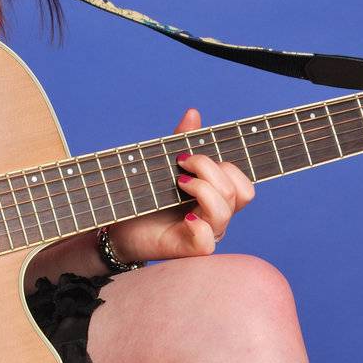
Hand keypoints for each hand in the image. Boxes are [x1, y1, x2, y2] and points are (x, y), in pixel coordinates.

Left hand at [103, 106, 254, 263]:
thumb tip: (193, 112)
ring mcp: (206, 234)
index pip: (243, 186)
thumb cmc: (146, 195)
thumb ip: (182, 140)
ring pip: (224, 212)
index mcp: (217, 199)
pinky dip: (198, 225)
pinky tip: (185, 216)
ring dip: (201, 189)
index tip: (187, 156)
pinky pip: (207, 240)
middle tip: (180, 165)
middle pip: (237, 193)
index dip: (222, 166)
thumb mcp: (165, 163)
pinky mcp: (188, 249)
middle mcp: (217, 218)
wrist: (119, 223)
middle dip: (208, 169)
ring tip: (178, 183)